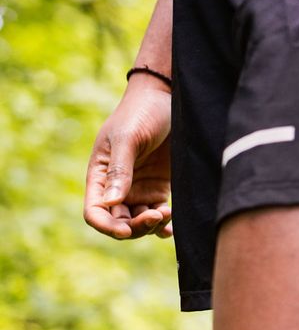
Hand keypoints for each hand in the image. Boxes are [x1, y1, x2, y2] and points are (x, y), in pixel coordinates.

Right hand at [84, 77, 173, 238]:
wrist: (168, 99)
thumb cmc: (141, 113)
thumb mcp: (128, 139)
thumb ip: (119, 170)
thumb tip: (111, 203)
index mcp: (100, 175)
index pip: (95, 212)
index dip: (106, 226)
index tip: (125, 230)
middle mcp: (117, 187)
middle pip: (118, 222)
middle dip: (134, 227)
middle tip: (156, 216)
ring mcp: (139, 189)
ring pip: (139, 222)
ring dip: (150, 226)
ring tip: (166, 213)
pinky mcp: (160, 187)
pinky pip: (158, 215)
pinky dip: (164, 225)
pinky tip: (172, 224)